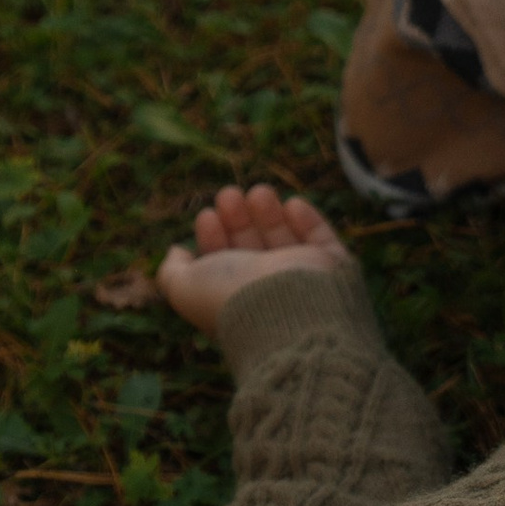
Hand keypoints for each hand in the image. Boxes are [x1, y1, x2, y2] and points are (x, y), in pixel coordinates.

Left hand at [157, 182, 352, 335]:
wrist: (289, 313)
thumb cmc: (233, 301)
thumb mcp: (184, 287)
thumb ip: (171, 271)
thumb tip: (176, 251)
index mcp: (235, 300)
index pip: (224, 265)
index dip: (213, 238)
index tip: (207, 215)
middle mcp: (269, 291)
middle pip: (253, 248)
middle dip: (239, 219)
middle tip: (228, 195)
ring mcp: (303, 279)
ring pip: (285, 239)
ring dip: (269, 213)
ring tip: (257, 192)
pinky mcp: (333, 267)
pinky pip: (322, 239)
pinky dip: (308, 220)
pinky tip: (293, 204)